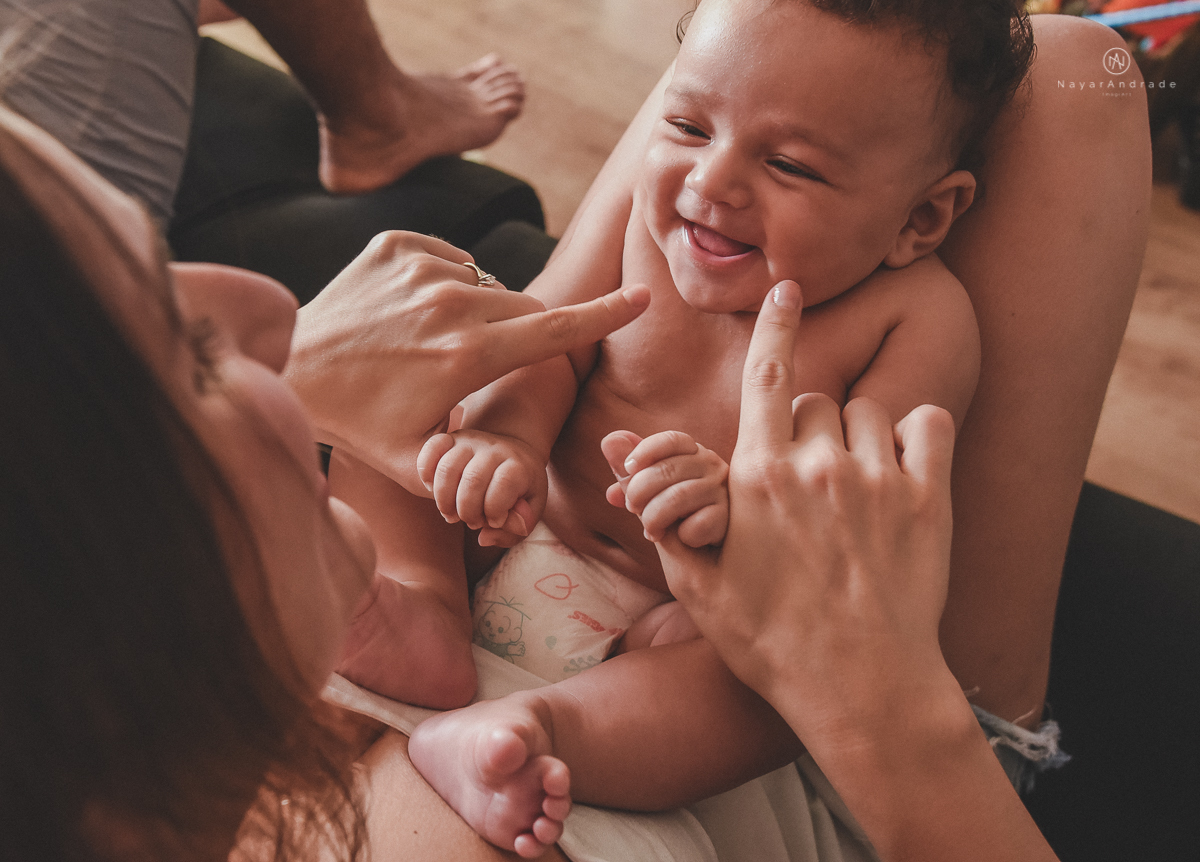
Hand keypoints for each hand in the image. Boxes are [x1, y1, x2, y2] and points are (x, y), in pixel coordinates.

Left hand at [284, 231, 648, 491]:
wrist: (291, 366)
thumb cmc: (359, 425)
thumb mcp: (421, 466)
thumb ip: (478, 468)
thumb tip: (514, 478)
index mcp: (466, 357)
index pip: (553, 330)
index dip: (603, 315)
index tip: (640, 297)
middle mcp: (450, 303)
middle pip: (523, 308)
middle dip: (521, 333)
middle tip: (481, 363)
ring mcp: (421, 266)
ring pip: (487, 284)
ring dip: (478, 312)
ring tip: (431, 343)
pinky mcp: (397, 244)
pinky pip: (452, 260)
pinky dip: (448, 284)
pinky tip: (412, 315)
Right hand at [417, 429, 546, 547]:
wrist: (514, 454)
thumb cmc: (520, 490)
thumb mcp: (529, 510)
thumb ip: (517, 527)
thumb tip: (483, 537)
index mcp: (518, 465)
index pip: (504, 483)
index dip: (496, 509)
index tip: (496, 521)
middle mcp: (494, 449)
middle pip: (473, 480)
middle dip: (468, 511)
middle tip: (473, 523)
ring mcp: (471, 441)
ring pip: (447, 468)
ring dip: (444, 500)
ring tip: (451, 515)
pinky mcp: (451, 438)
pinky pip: (431, 449)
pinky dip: (426, 473)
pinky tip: (432, 490)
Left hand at [601, 430, 728, 546]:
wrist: (707, 557)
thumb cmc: (676, 518)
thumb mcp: (650, 495)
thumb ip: (630, 472)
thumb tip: (609, 441)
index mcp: (692, 453)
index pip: (671, 439)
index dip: (645, 450)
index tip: (628, 467)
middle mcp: (712, 466)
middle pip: (667, 469)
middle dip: (639, 492)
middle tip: (632, 508)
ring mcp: (723, 491)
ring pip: (678, 497)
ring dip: (654, 518)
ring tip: (651, 531)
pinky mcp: (730, 519)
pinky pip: (698, 525)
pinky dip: (683, 536)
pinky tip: (684, 539)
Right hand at [657, 281, 957, 739]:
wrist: (859, 687)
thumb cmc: (769, 640)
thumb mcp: (695, 581)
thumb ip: (657, 506)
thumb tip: (612, 446)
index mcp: (758, 476)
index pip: (766, 371)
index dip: (775, 322)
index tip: (787, 287)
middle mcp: (817, 464)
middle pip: (814, 401)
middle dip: (807, 428)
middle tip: (808, 482)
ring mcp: (877, 478)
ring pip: (867, 412)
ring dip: (857, 437)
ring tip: (853, 488)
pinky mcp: (928, 498)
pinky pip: (929, 423)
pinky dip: (918, 435)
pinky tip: (905, 469)